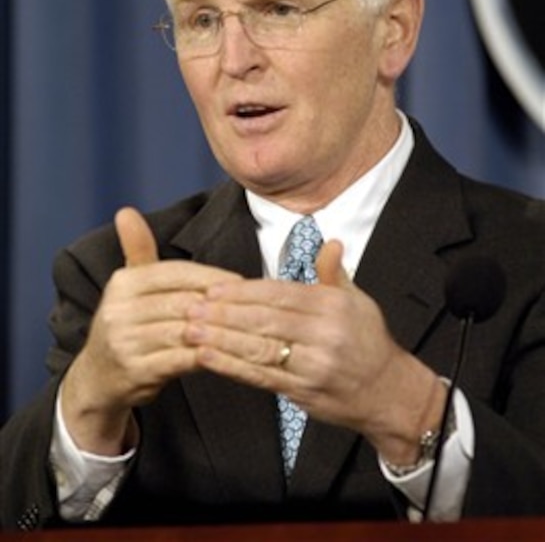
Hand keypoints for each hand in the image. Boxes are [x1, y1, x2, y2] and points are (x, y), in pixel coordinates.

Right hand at [61, 207, 240, 454]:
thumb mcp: (129, 286)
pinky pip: (179, 360)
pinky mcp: (134, 371)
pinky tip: (225, 353)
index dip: (210, 276)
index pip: (176, 272)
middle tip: (250, 307)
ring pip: (184, 330)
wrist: (99, 378)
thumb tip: (126, 211)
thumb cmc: (128, 324)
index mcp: (123, 283)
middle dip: (219, 305)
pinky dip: (205, 356)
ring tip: (243, 330)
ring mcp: (124, 342)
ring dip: (217, 331)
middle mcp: (119, 310)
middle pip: (183, 301)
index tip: (240, 282)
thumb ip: (137, 249)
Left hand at [185, 240, 444, 463]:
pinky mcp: (303, 393)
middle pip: (264, 321)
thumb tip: (329, 241)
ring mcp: (313, 365)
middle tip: (192, 308)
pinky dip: (231, 368)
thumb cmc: (368, 341)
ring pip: (259, 349)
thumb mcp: (358, 301)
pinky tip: (208, 358)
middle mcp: (323, 334)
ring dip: (220, 340)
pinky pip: (262, 377)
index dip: (243, 292)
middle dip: (224, 314)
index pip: (279, 294)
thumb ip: (334, 273)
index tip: (213, 289)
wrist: (388, 393)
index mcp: (332, 306)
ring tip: (190, 331)